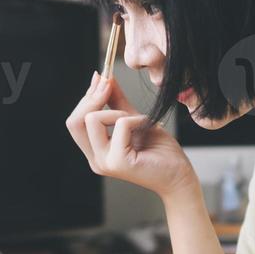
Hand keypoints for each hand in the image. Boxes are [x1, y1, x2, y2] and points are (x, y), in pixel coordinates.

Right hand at [65, 72, 197, 202]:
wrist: (179, 176)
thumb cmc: (160, 152)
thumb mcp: (134, 120)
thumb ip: (116, 102)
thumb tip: (103, 78)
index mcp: (96, 151)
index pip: (75, 121)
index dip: (87, 97)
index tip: (102, 77)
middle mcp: (96, 159)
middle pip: (75, 121)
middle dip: (92, 98)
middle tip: (110, 85)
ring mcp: (105, 162)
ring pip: (92, 120)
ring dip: (117, 112)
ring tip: (137, 120)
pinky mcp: (119, 162)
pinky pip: (119, 125)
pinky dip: (134, 119)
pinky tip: (147, 125)